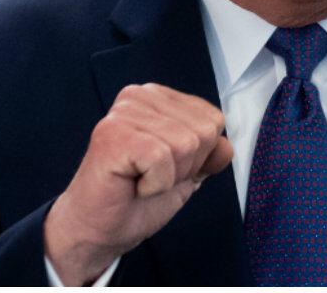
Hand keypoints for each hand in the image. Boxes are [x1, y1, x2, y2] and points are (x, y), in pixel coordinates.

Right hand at [43, 83, 232, 284]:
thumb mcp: (189, 172)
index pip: (214, 120)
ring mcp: (124, 113)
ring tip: (140, 180)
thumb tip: (226, 146)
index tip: (166, 167)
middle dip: (185, 166)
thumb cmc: (138, 198)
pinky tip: (133, 185)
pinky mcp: (113, 135)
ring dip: (169, 176)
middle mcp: (140, 96)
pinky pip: (162, 158)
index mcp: (160, 98)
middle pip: (204, 131)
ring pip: (186, 144)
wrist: (100, 230)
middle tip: (150, 177)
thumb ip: (211, 154)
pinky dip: (155, 183)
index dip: (199, 155)